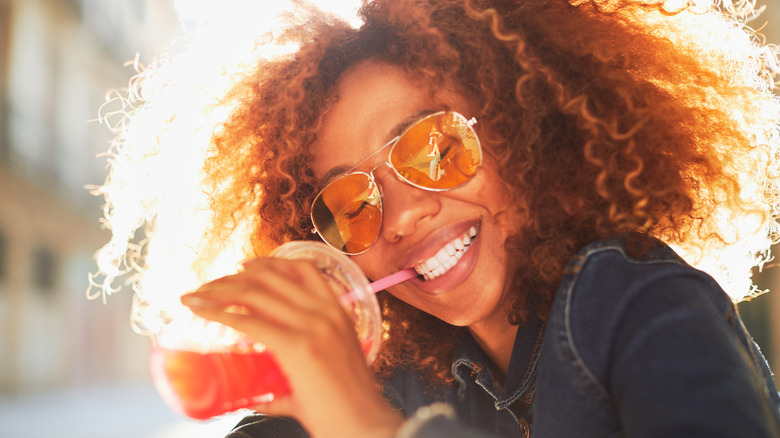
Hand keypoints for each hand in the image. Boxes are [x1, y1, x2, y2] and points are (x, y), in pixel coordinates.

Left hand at [181, 257, 402, 437]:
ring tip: (196, 296)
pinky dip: (219, 313)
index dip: (269, 263)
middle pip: (271, 277)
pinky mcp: (297, 347)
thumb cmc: (348, 407)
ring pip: (255, 293)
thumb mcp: (331, 371)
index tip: (244, 268)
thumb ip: (296, 377)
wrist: (365, 426)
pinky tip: (201, 311)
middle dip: (233, 277)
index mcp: (338, 312)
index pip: (303, 269)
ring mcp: (312, 327)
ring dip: (218, 290)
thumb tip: (259, 398)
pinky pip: (249, 321)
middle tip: (209, 287)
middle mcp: (325, 312)